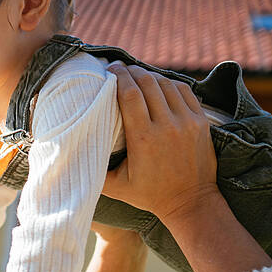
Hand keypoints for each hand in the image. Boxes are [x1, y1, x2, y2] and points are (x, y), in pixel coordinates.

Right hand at [102, 63, 220, 223]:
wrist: (191, 203)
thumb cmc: (150, 196)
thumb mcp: (116, 187)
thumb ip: (94, 170)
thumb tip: (70, 154)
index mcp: (144, 139)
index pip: (129, 94)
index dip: (118, 77)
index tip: (110, 70)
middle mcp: (167, 126)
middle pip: (147, 83)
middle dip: (132, 71)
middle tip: (120, 69)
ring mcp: (187, 121)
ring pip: (166, 84)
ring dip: (150, 75)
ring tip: (138, 75)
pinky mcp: (201, 121)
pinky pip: (184, 91)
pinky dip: (169, 83)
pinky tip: (159, 84)